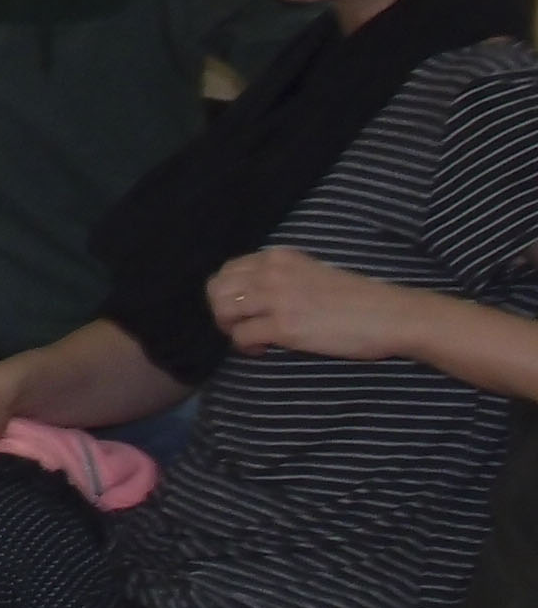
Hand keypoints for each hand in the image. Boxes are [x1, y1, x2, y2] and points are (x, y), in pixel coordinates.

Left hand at [211, 245, 422, 361]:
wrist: (390, 315)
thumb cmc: (358, 298)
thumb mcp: (312, 273)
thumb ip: (282, 277)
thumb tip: (256, 296)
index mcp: (279, 257)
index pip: (228, 270)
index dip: (227, 293)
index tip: (242, 310)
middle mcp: (272, 272)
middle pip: (216, 288)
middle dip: (221, 310)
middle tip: (238, 327)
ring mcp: (276, 298)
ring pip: (222, 310)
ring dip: (228, 328)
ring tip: (248, 338)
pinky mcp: (284, 325)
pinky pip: (241, 335)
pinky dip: (244, 346)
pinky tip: (261, 350)